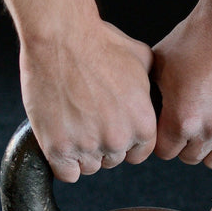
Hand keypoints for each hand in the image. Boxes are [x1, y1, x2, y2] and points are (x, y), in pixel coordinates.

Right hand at [20, 19, 156, 182]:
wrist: (60, 37)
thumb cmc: (99, 42)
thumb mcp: (141, 60)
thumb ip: (150, 87)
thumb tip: (154, 95)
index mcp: (142, 124)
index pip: (138, 153)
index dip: (125, 141)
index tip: (112, 128)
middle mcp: (117, 140)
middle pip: (113, 160)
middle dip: (103, 144)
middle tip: (89, 119)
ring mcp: (87, 146)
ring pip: (89, 167)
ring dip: (82, 152)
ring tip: (73, 124)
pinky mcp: (57, 148)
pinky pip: (66, 173)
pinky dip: (63, 162)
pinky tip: (62, 140)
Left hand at [152, 4, 211, 177]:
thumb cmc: (198, 36)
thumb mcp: (160, 64)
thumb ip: (152, 96)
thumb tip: (140, 112)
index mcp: (180, 117)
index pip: (164, 151)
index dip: (162, 139)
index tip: (166, 128)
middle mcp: (208, 129)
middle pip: (188, 157)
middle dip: (184, 143)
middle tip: (188, 123)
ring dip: (206, 149)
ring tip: (206, 129)